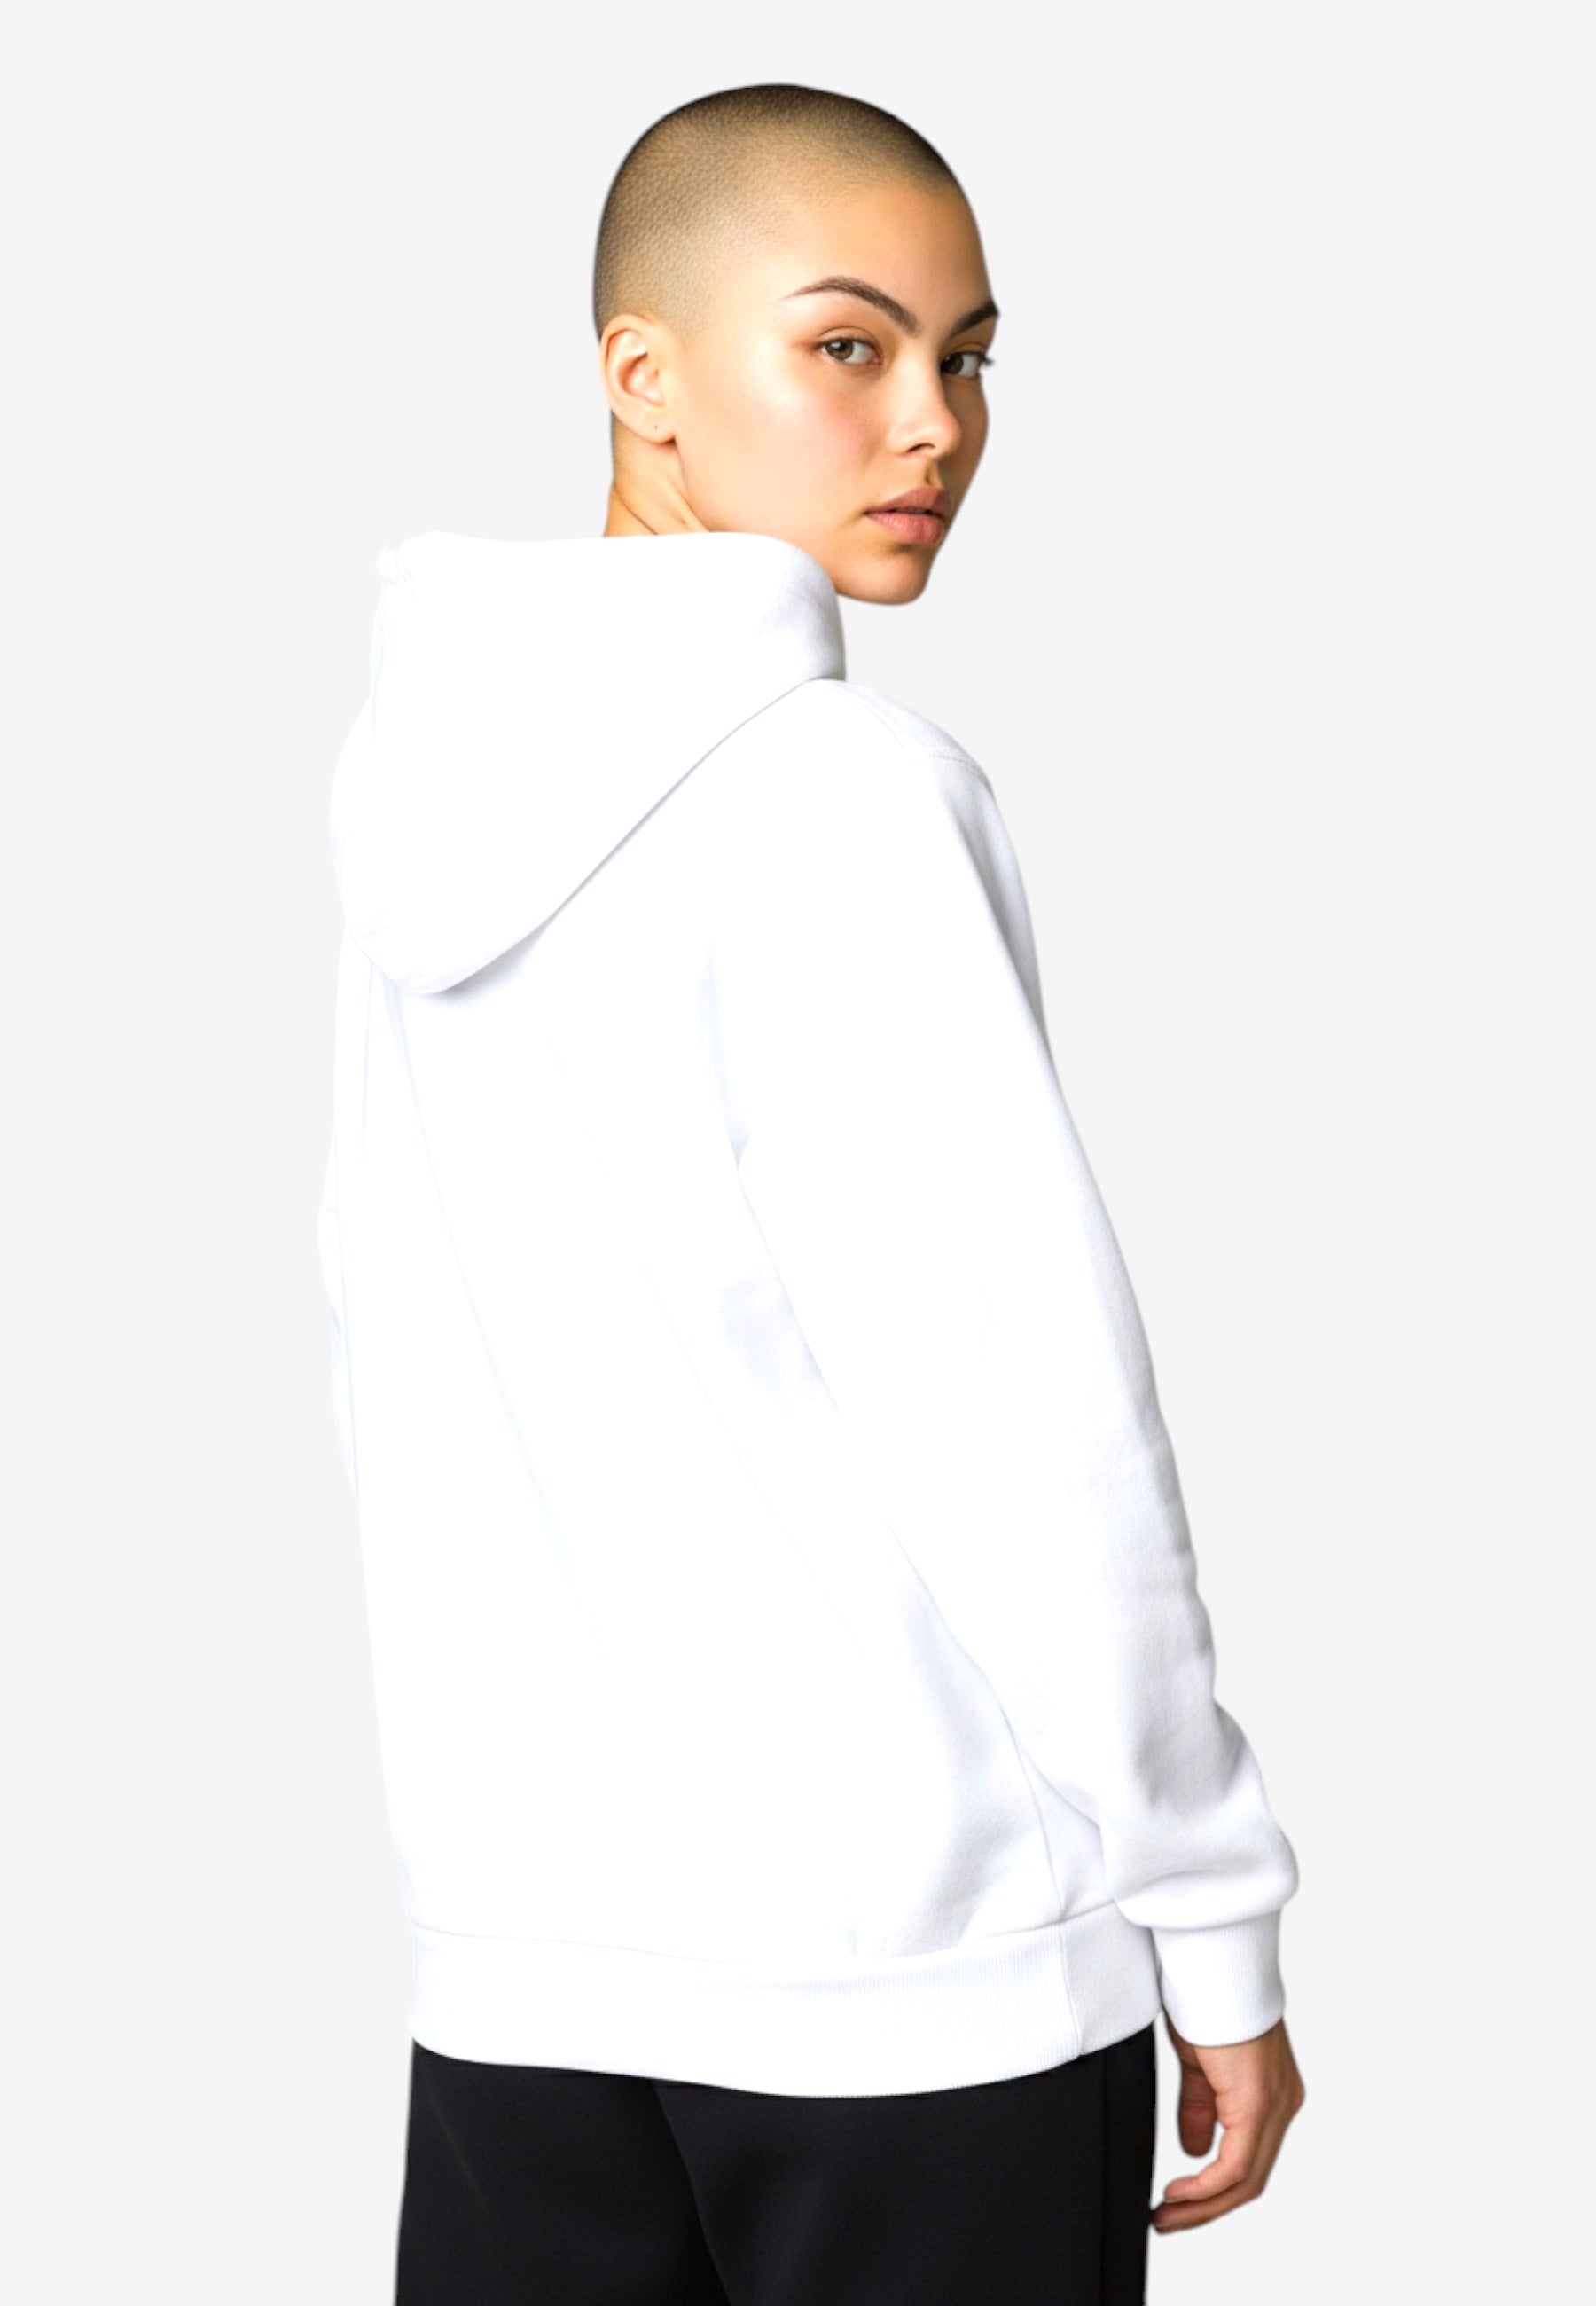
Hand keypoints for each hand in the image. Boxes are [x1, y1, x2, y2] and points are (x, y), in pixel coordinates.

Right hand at [1150, 2013, 1304, 2234]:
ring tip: (1167, 2216)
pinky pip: (1238, 2163)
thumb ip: (1200, 2108)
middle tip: (1167, 2221)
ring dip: (1203, 2205)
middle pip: (1250, 2180)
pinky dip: (1206, 2185)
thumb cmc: (1206, 1998)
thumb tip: (1195, 2151)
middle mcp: (1283, 2104)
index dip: (1212, 2191)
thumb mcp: (1199, 2066)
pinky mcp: (1260, 2102)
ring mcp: (1276, 2105)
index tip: (1177, 2203)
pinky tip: (1178, 2191)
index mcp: (1271, 2095)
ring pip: (1246, 2179)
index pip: (1249, 2161)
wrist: (1213, 1964)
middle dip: (1204, 2208)